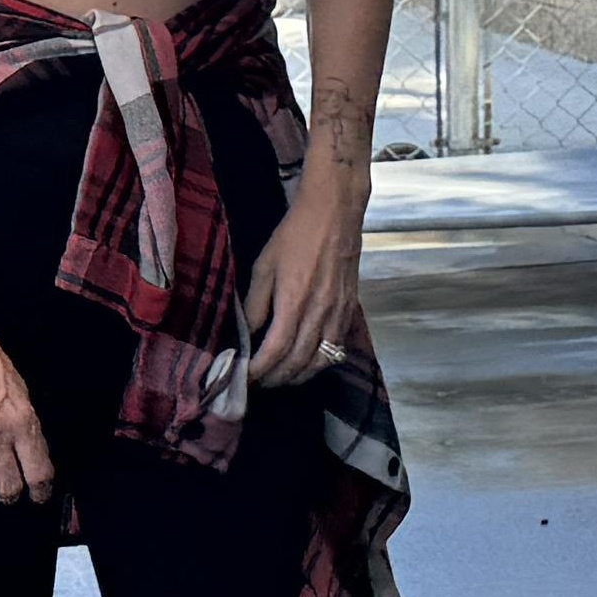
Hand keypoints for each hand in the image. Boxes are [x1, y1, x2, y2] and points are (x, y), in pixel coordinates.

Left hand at [242, 188, 363, 387]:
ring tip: (282, 378)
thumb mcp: (264, 266)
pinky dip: (322, 362)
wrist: (335, 213)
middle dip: (277, 377)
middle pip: (299, 361)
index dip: (260, 369)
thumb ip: (256, 304)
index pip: (276, 350)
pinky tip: (309, 362)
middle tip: (260, 382)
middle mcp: (320, 313)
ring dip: (300, 375)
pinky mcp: (351, 309)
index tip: (246, 377)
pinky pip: (338, 347)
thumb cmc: (294, 235)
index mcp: (295, 302)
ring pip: (322, 360)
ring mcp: (339, 313)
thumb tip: (247, 335)